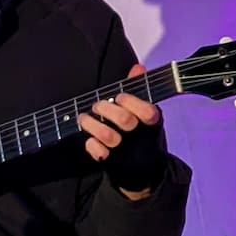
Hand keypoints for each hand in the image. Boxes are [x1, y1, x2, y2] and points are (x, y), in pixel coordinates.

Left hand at [79, 64, 168, 198]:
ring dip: (91, 124)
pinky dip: (91, 144)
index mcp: (152, 122)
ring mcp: (126, 150)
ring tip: (84, 118)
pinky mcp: (114, 162)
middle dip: (106, 109)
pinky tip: (90, 138)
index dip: (131, 102)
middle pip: (124, 120)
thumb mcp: (144, 110)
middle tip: (97, 106)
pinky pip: (99, 153)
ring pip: (108, 136)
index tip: (120, 97)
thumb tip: (138, 68)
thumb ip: (139, 89)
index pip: (147, 111)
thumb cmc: (141, 131)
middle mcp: (141, 136)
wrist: (142, 168)